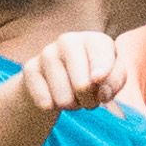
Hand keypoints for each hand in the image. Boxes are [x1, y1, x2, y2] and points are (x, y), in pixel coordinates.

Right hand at [17, 29, 133, 116]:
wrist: (56, 80)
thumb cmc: (91, 78)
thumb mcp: (111, 79)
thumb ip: (115, 79)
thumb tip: (98, 81)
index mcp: (94, 40)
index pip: (101, 53)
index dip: (103, 70)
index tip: (98, 81)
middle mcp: (69, 41)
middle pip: (82, 83)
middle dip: (88, 100)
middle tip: (90, 103)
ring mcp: (48, 53)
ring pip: (63, 94)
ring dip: (70, 105)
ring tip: (72, 101)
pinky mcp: (30, 68)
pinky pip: (42, 96)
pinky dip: (49, 104)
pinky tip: (51, 104)